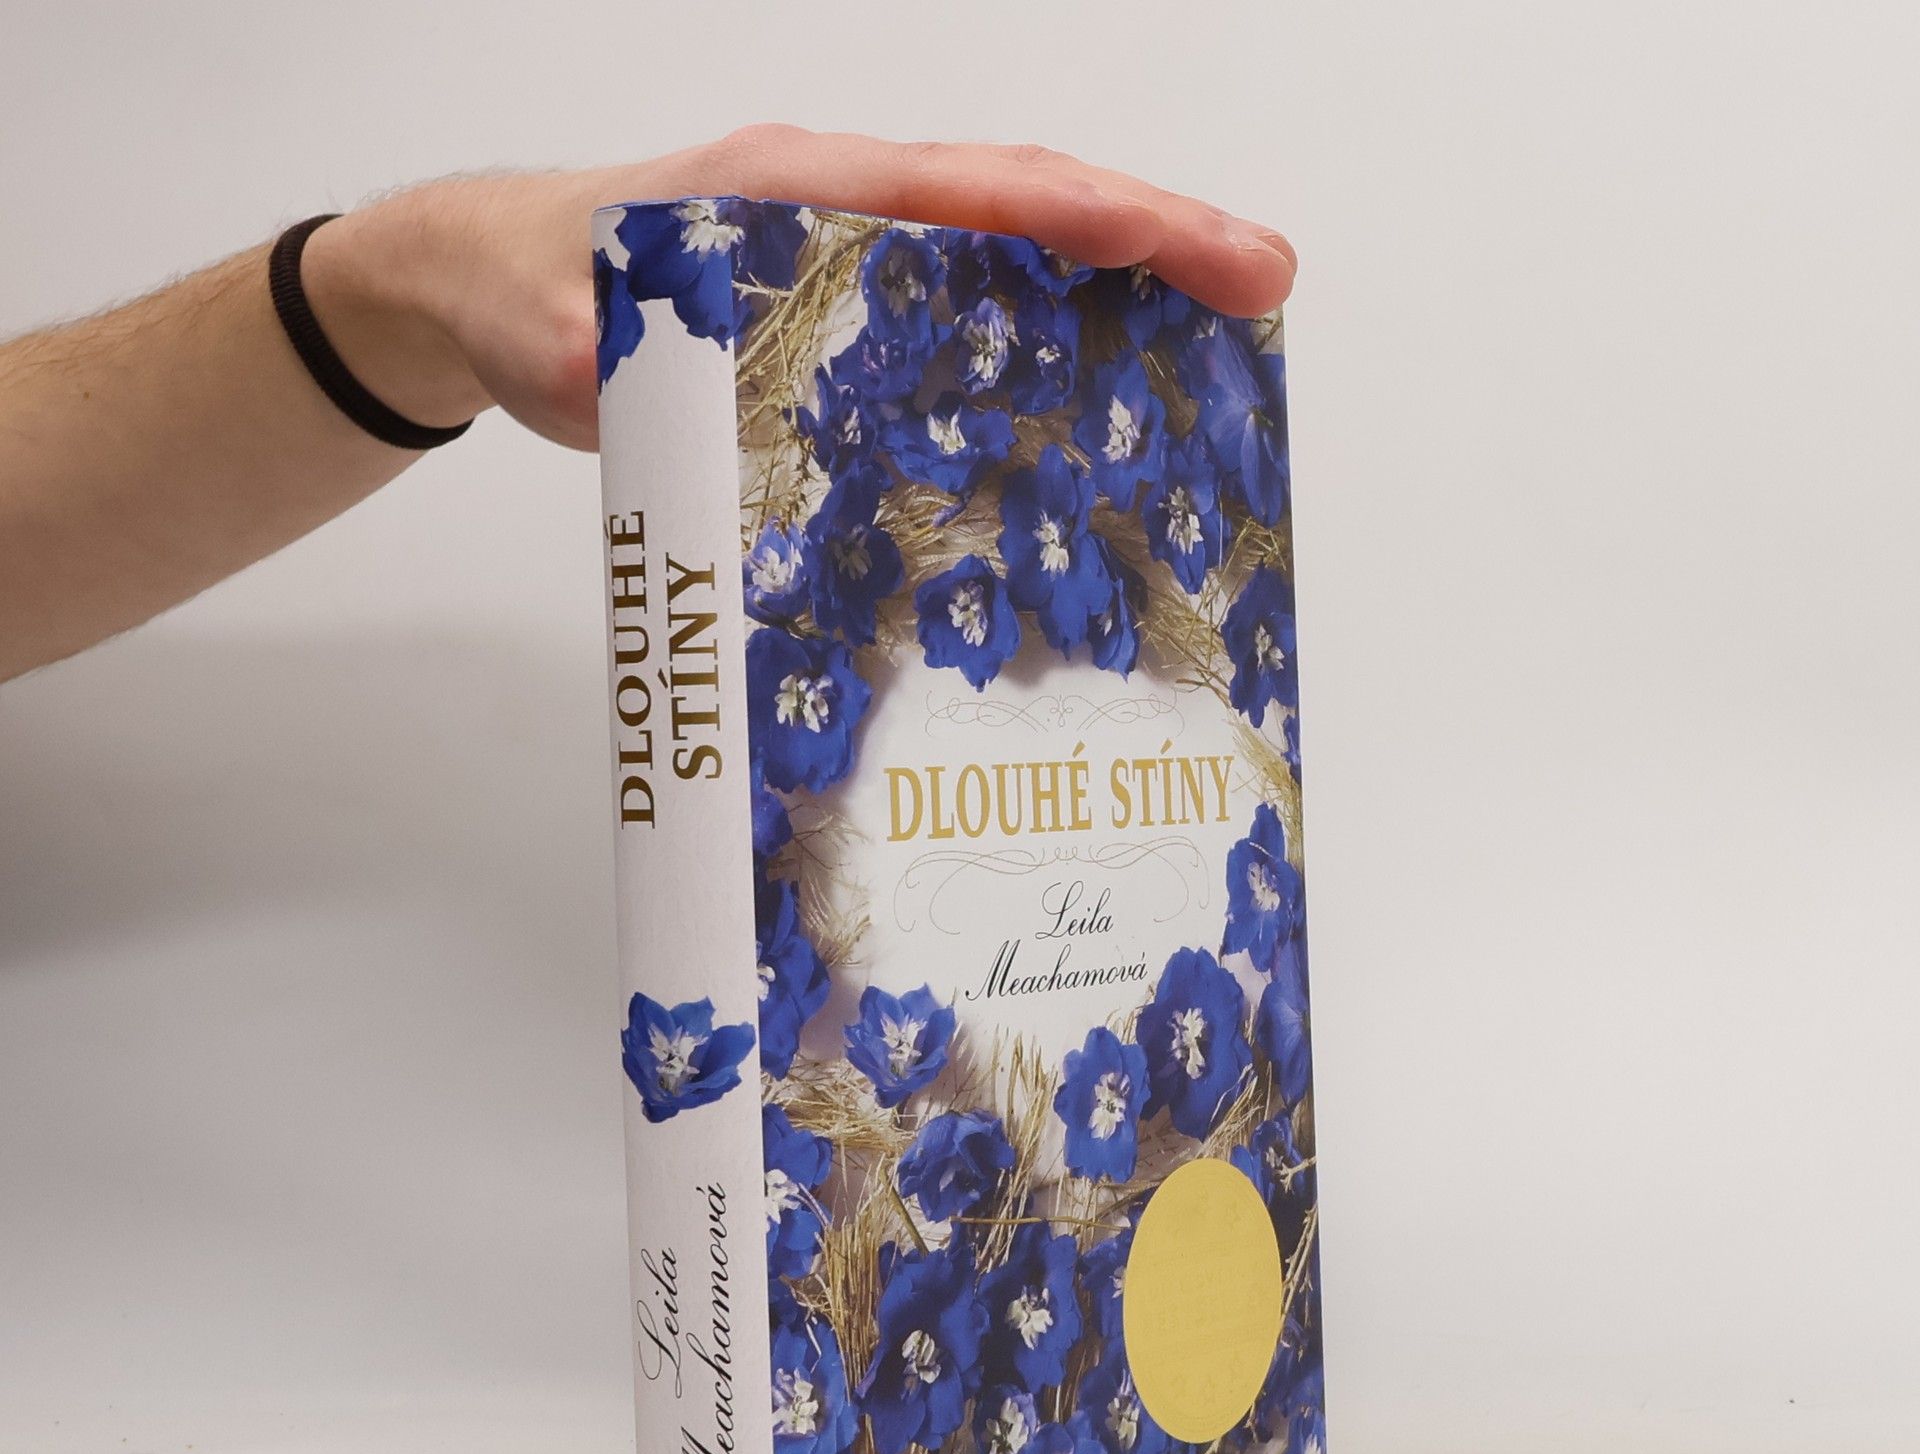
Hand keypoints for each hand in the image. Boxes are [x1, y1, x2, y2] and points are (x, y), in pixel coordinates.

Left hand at [300, 126, 1298, 452]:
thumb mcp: (542, 324)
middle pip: (1023, 212)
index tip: (1191, 243)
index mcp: (790, 191)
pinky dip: (1041, 355)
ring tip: (1225, 358)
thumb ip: (582, 349)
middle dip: (1149, 242)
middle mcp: (840, 216)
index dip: (1084, 212)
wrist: (489, 293)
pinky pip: (965, 329)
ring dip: (1115, 303)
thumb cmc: (524, 285)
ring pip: (1009, 268)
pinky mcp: (845, 326)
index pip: (964, 187)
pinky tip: (1098, 421)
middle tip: (1264, 285)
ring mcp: (851, 268)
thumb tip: (610, 367)